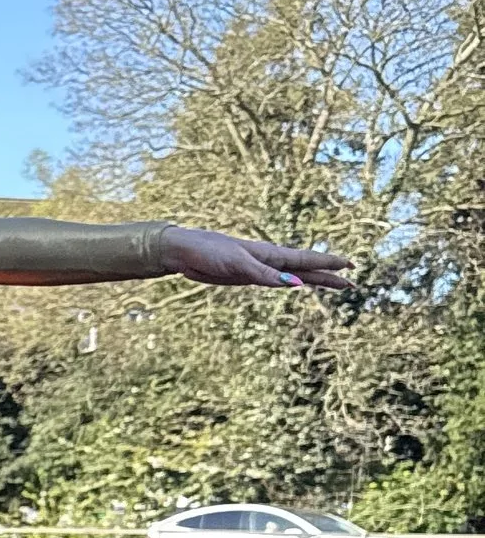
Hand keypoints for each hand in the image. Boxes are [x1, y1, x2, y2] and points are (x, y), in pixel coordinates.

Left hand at [158, 227, 353, 292]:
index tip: (350, 265)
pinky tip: (296, 284)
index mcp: (270, 255)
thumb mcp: (238, 265)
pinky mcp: (247, 276)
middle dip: (329, 275)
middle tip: (353, 282)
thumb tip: (297, 285)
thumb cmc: (209, 252)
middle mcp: (269, 260)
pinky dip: (291, 281)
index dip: (329, 263)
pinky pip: (277, 279)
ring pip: (294, 274)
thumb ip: (267, 275)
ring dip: (314, 278)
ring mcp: (259, 268)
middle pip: (306, 269)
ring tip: (333, 283)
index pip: (306, 260)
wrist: (184, 252)